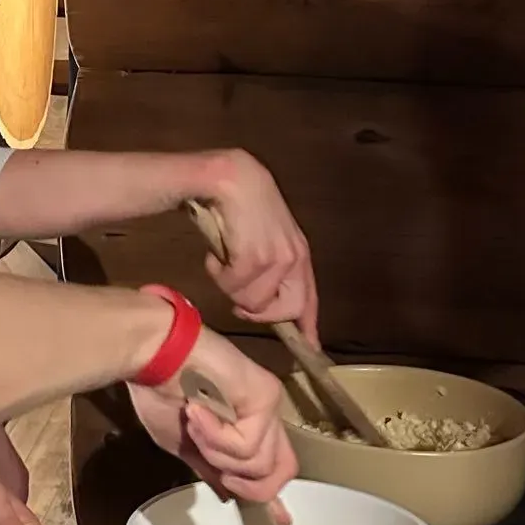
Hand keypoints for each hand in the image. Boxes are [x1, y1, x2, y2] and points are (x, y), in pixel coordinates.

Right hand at [129, 324, 297, 523]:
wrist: (154, 355)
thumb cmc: (160, 393)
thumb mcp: (182, 444)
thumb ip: (210, 467)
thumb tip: (227, 495)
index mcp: (247, 427)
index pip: (274, 466)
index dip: (273, 495)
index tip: (281, 520)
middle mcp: (264, 417)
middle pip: (280, 471)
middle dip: (243, 481)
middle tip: (209, 457)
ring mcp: (268, 406)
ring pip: (259, 463)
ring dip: (217, 452)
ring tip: (194, 421)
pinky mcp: (266, 397)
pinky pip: (249, 444)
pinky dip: (217, 437)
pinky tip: (198, 412)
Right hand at [197, 150, 316, 341]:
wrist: (229, 177)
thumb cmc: (243, 203)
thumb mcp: (266, 235)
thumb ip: (270, 263)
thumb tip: (262, 300)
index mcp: (300, 253)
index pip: (309, 297)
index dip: (309, 325)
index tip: (310, 347)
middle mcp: (294, 258)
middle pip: (285, 310)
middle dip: (258, 312)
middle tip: (238, 302)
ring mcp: (276, 259)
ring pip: (252, 302)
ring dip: (231, 288)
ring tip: (222, 263)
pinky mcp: (255, 257)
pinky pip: (233, 286)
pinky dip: (217, 275)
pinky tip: (214, 256)